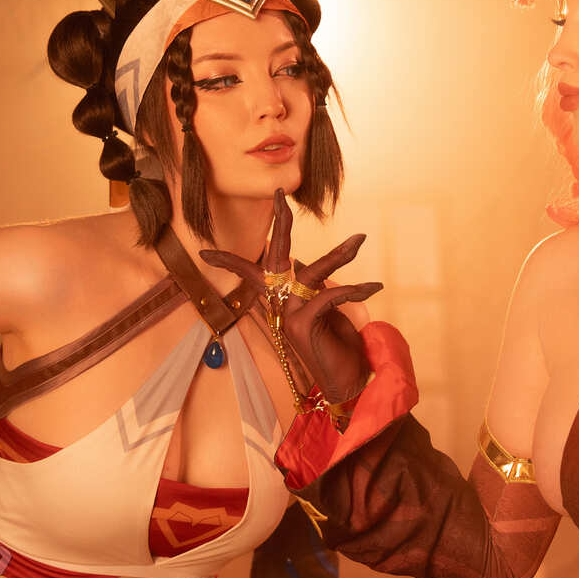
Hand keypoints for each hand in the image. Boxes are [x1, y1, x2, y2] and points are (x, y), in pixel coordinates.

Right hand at [200, 189, 382, 402]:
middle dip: (279, 223)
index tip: (204, 253)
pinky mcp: (304, 325)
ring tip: (360, 239)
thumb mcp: (328, 310)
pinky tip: (374, 287)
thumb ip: (315, 287)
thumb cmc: (339, 346)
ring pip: (311, 272)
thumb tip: (303, 264)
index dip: (231, 261)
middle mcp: (280, 305)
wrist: (347, 383)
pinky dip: (354, 288)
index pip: (253, 274)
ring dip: (339, 255)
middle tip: (280, 194)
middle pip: (275, 257)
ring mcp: (289, 315)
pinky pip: (330, 294)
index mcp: (281, 300)